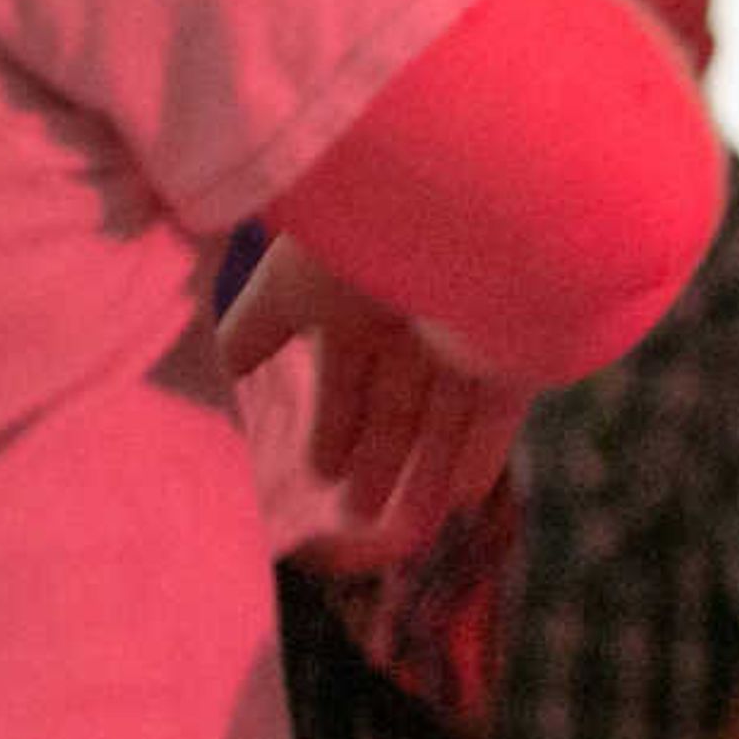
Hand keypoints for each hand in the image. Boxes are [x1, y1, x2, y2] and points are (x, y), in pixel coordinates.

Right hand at [221, 235, 525, 551]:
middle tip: (357, 514)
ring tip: (406, 527)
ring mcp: (469, 333)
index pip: (346, 374)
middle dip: (378, 459)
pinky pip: (500, 410)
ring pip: (446, 416)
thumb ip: (253, 331)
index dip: (334, 424)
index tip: (319, 473)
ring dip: (426, 472)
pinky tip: (462, 497)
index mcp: (357, 296)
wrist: (466, 211)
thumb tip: (217, 372)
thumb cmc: (365, 239)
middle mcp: (415, 316)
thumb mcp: (289, 287)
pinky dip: (481, 452)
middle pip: (397, 403)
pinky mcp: (521, 346)